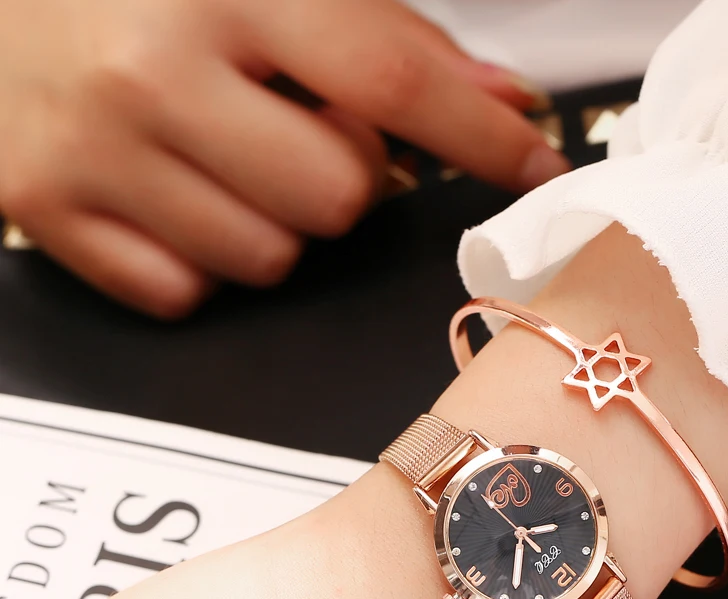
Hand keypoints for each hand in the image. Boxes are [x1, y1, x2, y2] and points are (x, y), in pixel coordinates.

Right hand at [0, 0, 568, 317]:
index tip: (538, 169)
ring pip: (269, 260)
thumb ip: (387, 36)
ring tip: (221, 157)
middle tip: (291, 129)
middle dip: (342, 177)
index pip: (391, 76)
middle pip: (338, 199)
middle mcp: (152, 68)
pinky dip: (198, 259)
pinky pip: (186, 291)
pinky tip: (168, 195)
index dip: (480, 138)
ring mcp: (93, 149)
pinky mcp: (45, 212)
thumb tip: (502, 103)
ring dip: (271, 221)